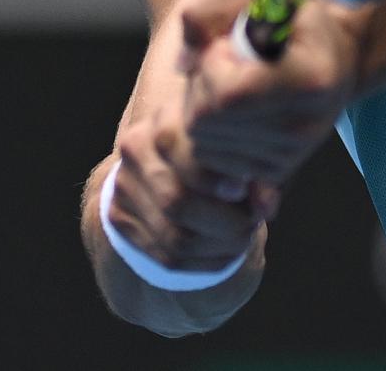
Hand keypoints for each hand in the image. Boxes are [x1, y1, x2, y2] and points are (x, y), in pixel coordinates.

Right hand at [105, 103, 280, 275]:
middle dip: (225, 223)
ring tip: (243, 237)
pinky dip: (206, 263)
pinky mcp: (119, 218)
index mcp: (164, 122)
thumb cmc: (221, 150)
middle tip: (251, 223)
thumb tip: (265, 206)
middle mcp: (135, 150)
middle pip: (177, 203)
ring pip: (176, 238)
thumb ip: (257, 173)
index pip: (189, 161)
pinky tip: (226, 252)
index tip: (244, 192)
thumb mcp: (239, 150)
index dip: (218, 183)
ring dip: (219, 248)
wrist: (170, 155)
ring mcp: (123, 186)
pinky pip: (167, 258)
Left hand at [176, 0, 364, 188]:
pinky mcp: (277, 171)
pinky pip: (212, 162)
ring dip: (202, 110)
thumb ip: (208, 9)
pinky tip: (232, 110)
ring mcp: (292, 153)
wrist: (333, 52)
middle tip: (225, 64)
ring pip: (203, 145)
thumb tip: (182, 64)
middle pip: (207, 122)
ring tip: (231, 84)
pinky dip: (210, 134)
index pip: (228, 94)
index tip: (228, 43)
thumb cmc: (291, 12)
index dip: (212, 64)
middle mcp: (306, 125)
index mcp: (310, 79)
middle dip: (200, 87)